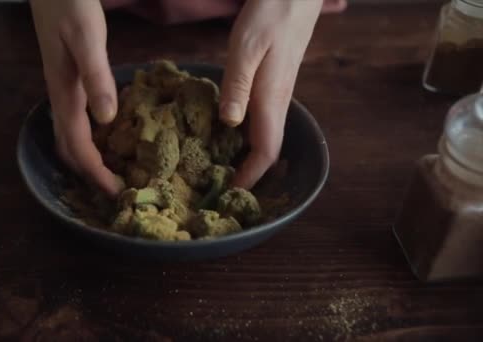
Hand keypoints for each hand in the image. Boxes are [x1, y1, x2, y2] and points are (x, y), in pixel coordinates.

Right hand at [30, 0, 122, 196]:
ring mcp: (62, 88)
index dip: (95, 173)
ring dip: (86, 159)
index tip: (116, 193)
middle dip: (89, 174)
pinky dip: (88, 139)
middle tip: (116, 191)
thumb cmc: (70, 5)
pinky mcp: (68, 80)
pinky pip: (74, 121)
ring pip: (69, 136)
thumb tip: (107, 120)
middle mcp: (60, 96)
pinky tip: (106, 138)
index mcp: (65, 92)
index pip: (77, 145)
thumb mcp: (86, 38)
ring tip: (112, 173)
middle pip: (68, 148)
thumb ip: (96, 76)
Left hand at [219, 0, 322, 188]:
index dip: (250, 177)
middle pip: (267, 150)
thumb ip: (238, 87)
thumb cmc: (271, 15)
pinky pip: (262, 121)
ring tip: (221, 169)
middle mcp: (277, 102)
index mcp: (270, 99)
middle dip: (248, 174)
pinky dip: (246, 136)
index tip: (230, 194)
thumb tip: (230, 125)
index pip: (266, 152)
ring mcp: (278, 94)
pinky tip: (227, 133)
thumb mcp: (246, 48)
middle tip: (221, 188)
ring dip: (247, 157)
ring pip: (265, 136)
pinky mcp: (273, 85)